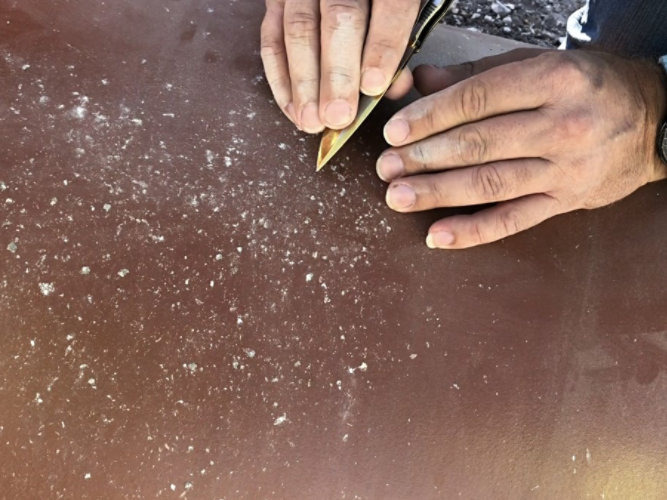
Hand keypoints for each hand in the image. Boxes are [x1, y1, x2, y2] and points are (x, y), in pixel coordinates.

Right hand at [260, 0, 419, 132]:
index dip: (382, 47)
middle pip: (338, 18)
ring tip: (312, 120)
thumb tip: (393, 87)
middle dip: (337, 74)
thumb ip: (397, 46)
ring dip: (304, 83)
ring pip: (298, 29)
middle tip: (338, 115)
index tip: (373, 86)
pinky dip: (280, 78)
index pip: (390, 6)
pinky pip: (272, 39)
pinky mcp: (276, 1)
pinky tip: (293, 108)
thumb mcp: (399, 14)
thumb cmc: (375, 6)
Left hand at [376, 49, 666, 248]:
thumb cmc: (585, 87)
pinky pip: (513, 221)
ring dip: (438, 193)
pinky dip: (473, 231)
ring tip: (398, 196)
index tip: (394, 132)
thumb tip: (415, 82)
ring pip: (490, 184)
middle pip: (479, 145)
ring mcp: (566, 169)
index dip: (429, 117)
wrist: (652, 119)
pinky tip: (437, 235)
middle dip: (425, 158)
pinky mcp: (565, 202)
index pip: (477, 100)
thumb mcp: (536, 64)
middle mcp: (562, 125)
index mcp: (553, 80)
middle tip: (386, 167)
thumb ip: (473, 75)